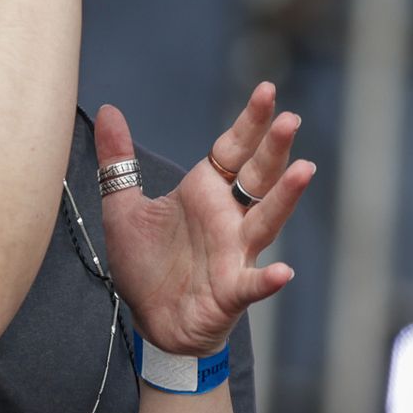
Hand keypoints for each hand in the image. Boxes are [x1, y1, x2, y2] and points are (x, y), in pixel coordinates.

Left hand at [94, 83, 315, 357]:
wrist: (151, 321)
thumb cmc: (147, 265)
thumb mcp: (123, 208)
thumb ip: (118, 162)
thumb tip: (107, 110)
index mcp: (206, 192)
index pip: (234, 149)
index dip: (250, 121)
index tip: (266, 90)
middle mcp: (229, 217)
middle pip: (258, 176)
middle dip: (274, 148)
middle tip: (290, 119)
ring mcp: (235, 253)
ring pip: (266, 220)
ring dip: (285, 197)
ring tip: (305, 170)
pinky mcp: (231, 291)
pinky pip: (252, 284)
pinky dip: (268, 280)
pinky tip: (283, 272)